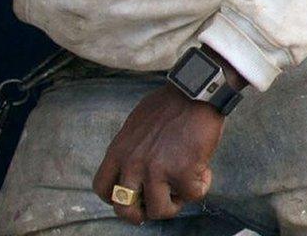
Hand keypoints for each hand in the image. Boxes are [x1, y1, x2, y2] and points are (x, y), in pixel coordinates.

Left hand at [93, 86, 225, 223]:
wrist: (196, 91)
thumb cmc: (170, 103)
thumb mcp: (136, 125)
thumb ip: (131, 149)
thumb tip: (135, 167)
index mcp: (118, 151)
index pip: (102, 188)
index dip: (116, 198)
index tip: (132, 196)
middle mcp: (133, 164)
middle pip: (124, 209)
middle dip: (140, 214)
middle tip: (156, 206)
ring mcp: (157, 169)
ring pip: (159, 210)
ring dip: (174, 205)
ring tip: (184, 190)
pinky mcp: (183, 171)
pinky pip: (191, 195)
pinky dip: (201, 187)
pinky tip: (205, 173)